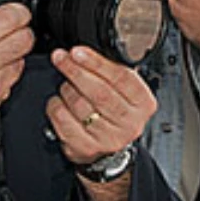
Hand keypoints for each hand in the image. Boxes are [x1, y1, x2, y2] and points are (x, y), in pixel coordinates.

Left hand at [45, 46, 155, 164]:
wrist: (110, 148)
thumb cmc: (115, 110)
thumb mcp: (123, 89)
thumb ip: (110, 71)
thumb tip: (82, 53)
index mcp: (143, 103)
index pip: (121, 78)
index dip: (96, 63)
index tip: (77, 52)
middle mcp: (130, 123)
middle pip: (99, 92)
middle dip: (75, 70)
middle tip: (60, 58)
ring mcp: (109, 138)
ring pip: (80, 105)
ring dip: (66, 89)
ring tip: (66, 85)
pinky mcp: (87, 148)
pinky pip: (63, 121)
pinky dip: (56, 106)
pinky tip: (59, 101)